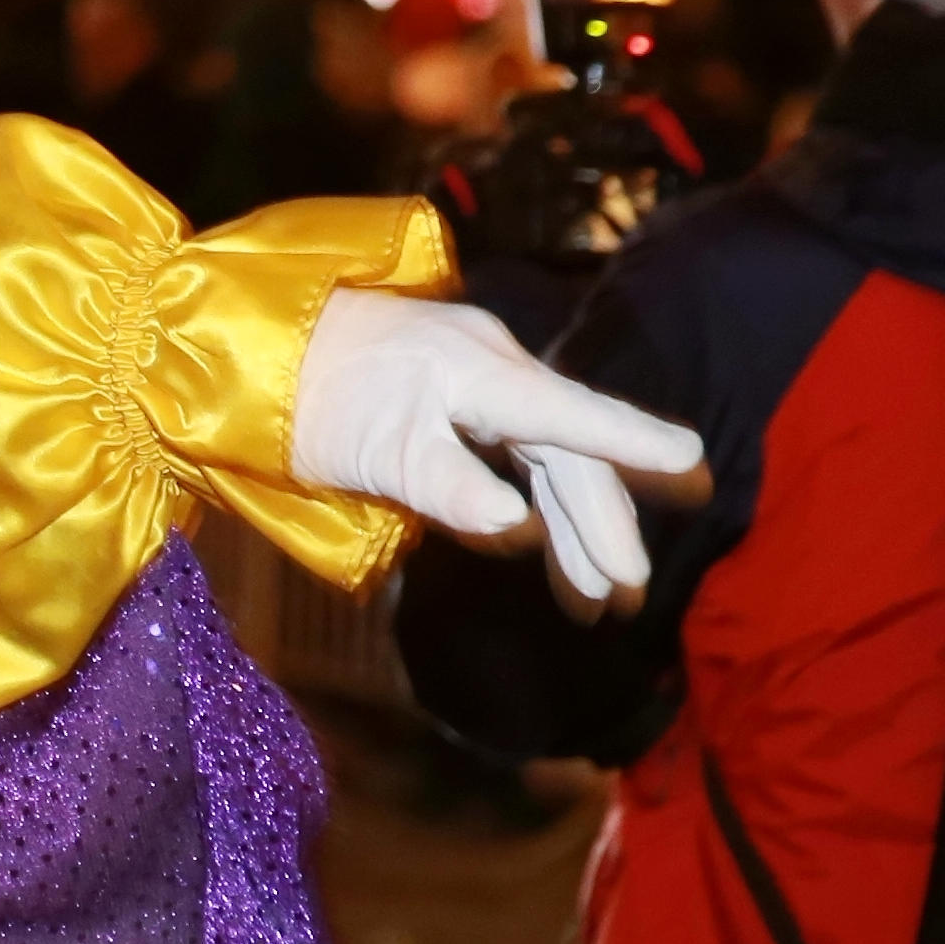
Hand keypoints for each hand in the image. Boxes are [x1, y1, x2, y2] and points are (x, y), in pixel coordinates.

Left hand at [289, 286, 709, 613]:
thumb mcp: (374, 450)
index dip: (633, 442)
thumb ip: (447, 486)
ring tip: (596, 596)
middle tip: (628, 594)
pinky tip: (549, 548)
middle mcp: (493, 367)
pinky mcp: (458, 395)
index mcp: (480, 372)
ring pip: (545, 457)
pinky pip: (517, 450)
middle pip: (566, 453)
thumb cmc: (308, 398)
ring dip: (571, 526)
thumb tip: (516, 527)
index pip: (571, 415)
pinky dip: (535, 503)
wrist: (252, 348)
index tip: (692, 465)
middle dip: (601, 525)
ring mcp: (477, 378)